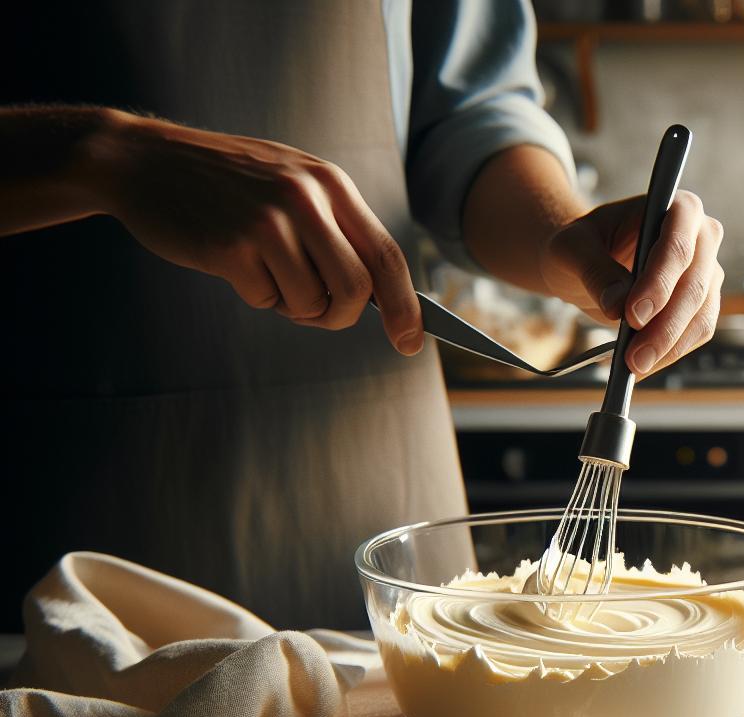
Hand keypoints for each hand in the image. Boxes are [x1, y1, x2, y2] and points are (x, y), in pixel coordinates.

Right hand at [90, 112, 422, 352]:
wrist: (144, 161)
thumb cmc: (227, 181)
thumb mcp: (292, 181)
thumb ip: (336, 228)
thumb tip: (378, 298)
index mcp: (331, 184)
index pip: (387, 255)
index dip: (406, 306)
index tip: (412, 342)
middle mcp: (306, 198)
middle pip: (356, 289)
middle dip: (341, 316)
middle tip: (315, 312)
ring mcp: (268, 221)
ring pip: (312, 302)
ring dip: (291, 304)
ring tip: (263, 270)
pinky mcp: (230, 246)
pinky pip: (265, 298)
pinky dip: (255, 294)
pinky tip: (231, 260)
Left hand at [540, 190, 723, 375]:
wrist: (588, 261)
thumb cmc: (582, 244)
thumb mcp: (572, 247)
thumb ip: (594, 269)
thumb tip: (617, 305)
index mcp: (677, 207)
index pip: (678, 245)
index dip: (659, 282)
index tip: (632, 315)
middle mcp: (702, 236)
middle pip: (694, 285)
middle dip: (664, 326)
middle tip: (633, 356)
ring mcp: (708, 271)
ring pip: (701, 315)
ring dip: (669, 346)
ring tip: (634, 365)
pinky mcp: (704, 302)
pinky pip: (697, 332)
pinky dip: (671, 352)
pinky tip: (644, 364)